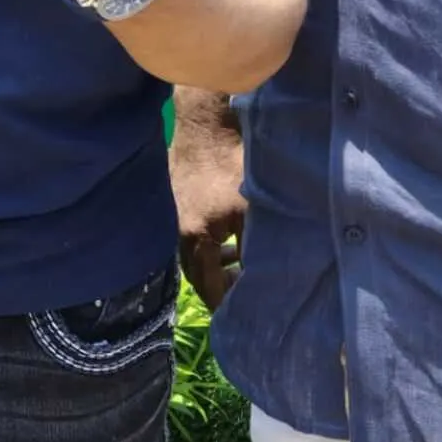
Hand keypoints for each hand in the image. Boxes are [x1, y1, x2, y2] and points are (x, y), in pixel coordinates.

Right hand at [170, 89, 244, 310]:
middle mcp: (176, 234)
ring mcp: (172, 217)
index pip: (209, 290)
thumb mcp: (251, 210)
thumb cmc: (231, 164)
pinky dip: (209, 247)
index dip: (229, 307)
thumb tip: (269, 285)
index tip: (247, 319)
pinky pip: (191, 238)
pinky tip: (228, 240)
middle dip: (222, 289)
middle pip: (198, 277)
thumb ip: (256, 250)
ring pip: (194, 257)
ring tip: (241, 266)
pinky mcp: (174, 203)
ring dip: (216, 266)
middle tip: (247, 293)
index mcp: (194, 240)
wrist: (205, 122)